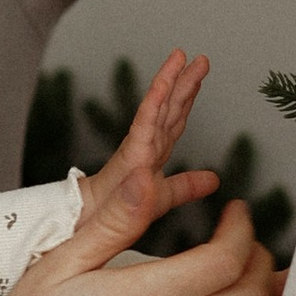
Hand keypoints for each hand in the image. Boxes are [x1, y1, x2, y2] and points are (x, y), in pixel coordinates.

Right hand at [72, 48, 218, 253]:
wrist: (81, 238)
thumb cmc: (109, 220)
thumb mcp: (159, 202)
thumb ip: (184, 187)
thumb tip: (215, 179)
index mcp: (150, 159)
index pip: (172, 124)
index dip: (185, 100)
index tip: (197, 77)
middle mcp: (142, 151)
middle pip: (167, 111)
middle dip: (183, 83)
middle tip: (199, 58)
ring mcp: (134, 154)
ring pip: (156, 112)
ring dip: (169, 82)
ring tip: (181, 57)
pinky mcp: (127, 161)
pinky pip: (142, 128)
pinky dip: (153, 105)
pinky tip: (164, 85)